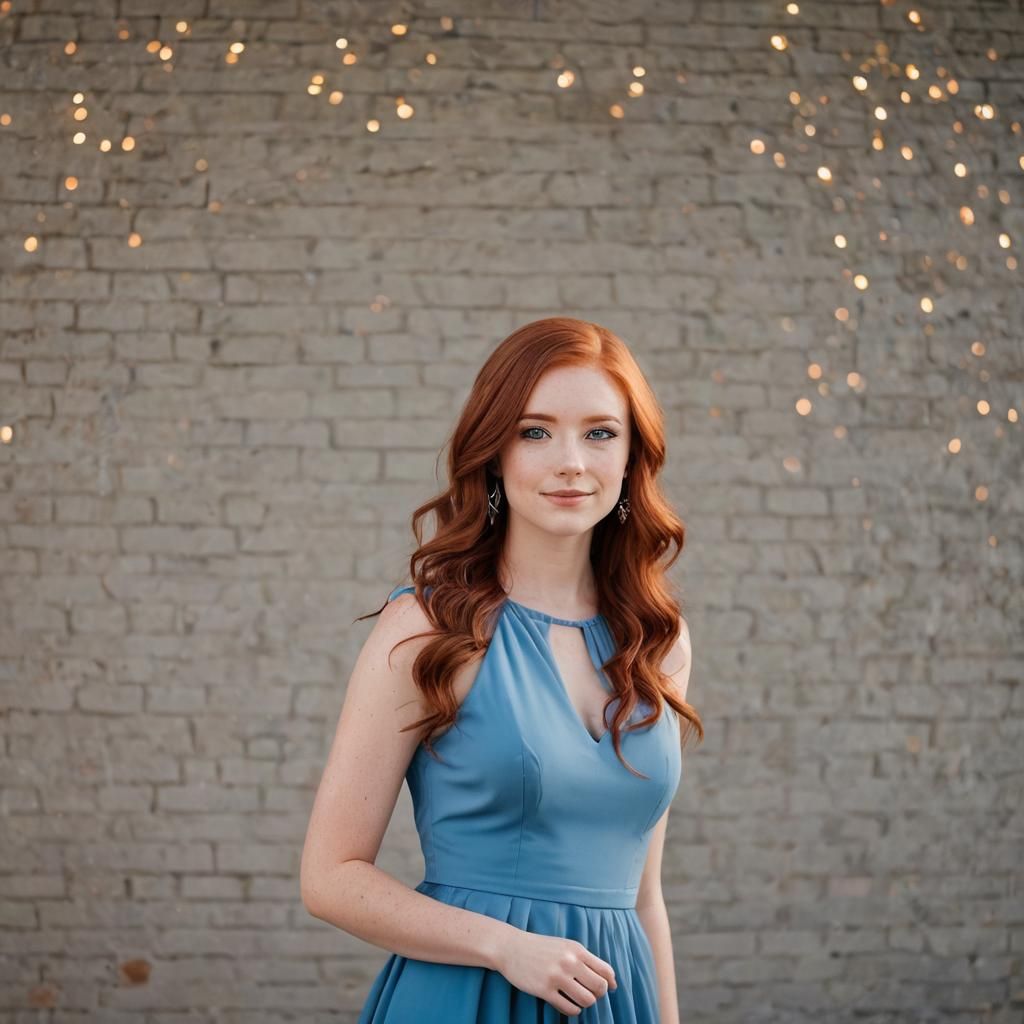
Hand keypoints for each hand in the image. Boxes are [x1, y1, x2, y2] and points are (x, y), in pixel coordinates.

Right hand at [494, 929, 617, 1016]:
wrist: (510, 947)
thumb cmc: (540, 948)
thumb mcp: (564, 946)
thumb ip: (585, 959)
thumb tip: (610, 981)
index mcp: (576, 949)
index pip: (606, 971)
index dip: (610, 983)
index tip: (608, 988)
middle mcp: (569, 962)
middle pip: (599, 987)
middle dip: (598, 994)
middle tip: (589, 993)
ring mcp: (557, 976)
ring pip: (587, 1000)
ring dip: (585, 1003)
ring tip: (576, 998)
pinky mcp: (544, 990)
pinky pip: (569, 1008)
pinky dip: (573, 1010)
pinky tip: (567, 1004)